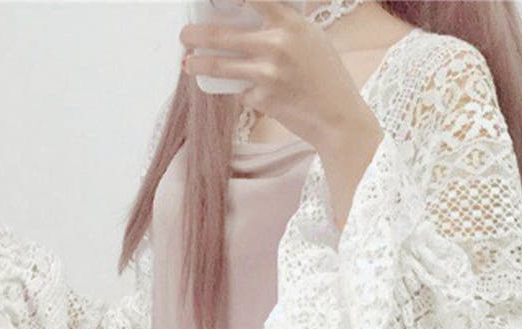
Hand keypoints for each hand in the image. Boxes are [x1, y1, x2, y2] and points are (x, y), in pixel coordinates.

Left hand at [179, 0, 377, 152]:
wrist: (337, 117)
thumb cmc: (327, 76)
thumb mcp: (312, 38)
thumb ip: (285, 26)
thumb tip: (255, 18)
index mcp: (290, 24)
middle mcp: (276, 46)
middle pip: (223, 35)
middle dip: (196, 35)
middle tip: (185, 35)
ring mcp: (266, 74)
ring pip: (220, 66)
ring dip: (198, 63)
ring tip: (187, 63)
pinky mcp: (261, 100)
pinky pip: (240, 91)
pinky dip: (242, 90)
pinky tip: (250, 91)